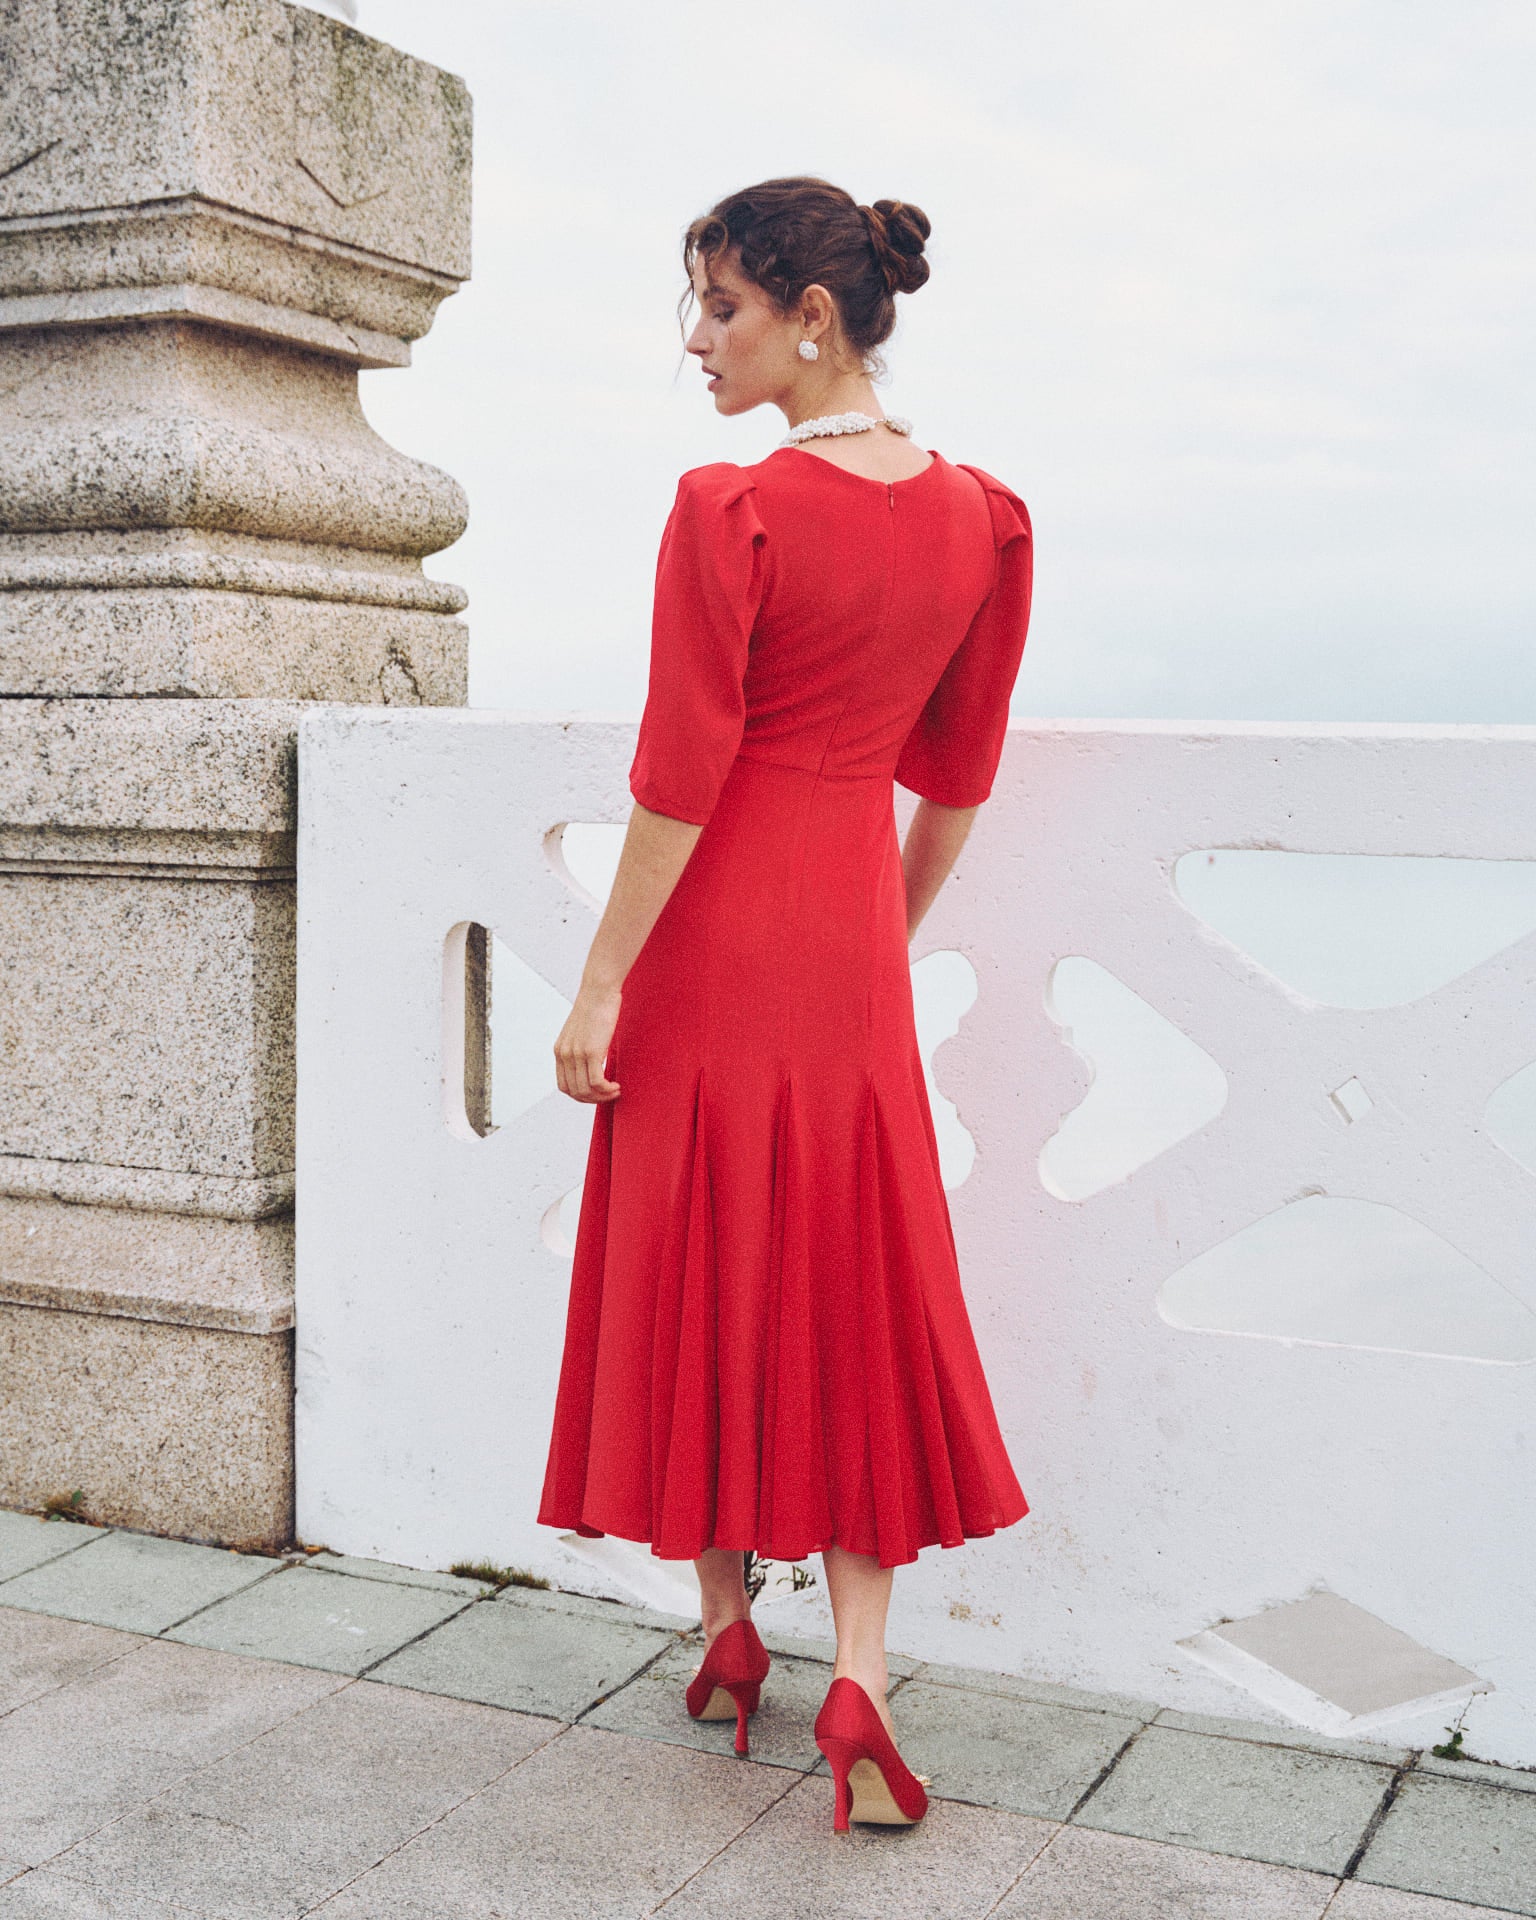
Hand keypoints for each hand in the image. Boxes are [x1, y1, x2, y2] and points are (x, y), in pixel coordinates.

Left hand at [554, 981, 622, 1102]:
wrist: (598, 991)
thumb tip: (592, 1062)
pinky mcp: (591, 1051)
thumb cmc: (595, 1007)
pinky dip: (607, 1090)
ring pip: (585, 1090)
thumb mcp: (581, 1031)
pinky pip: (597, 1082)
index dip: (581, 1095)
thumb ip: (581, 1047)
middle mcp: (564, 1054)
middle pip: (574, 1092)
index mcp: (559, 1050)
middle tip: (609, 1095)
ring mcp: (576, 1054)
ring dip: (602, 1096)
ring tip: (615, 1091)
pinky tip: (616, 1086)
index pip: (564, 1086)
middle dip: (593, 1099)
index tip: (596, 1093)